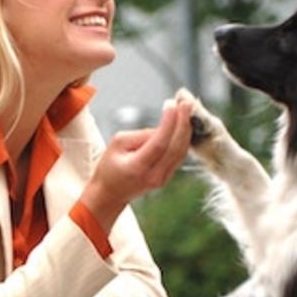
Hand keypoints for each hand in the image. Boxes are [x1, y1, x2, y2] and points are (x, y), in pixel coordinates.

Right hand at [80, 99, 192, 226]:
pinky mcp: (167, 177)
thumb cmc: (109, 167)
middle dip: (183, 123)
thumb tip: (162, 128)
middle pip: (175, 148)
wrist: (110, 194)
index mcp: (138, 167)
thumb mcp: (117, 144)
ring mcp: (163, 179)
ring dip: (186, 129)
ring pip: (181, 152)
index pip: (159, 143)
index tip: (172, 104)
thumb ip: (140, 135)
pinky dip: (183, 139)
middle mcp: (154, 175)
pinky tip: (184, 124)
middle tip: (187, 103)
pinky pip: (179, 156)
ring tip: (187, 109)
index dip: (168, 123)